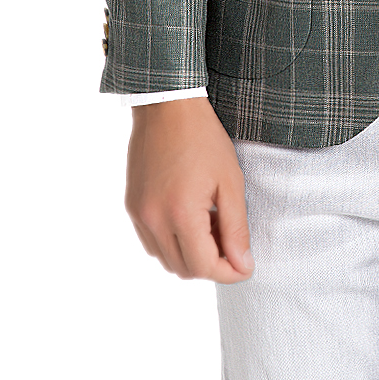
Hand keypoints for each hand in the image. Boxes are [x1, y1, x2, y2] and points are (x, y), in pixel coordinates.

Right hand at [125, 96, 253, 282]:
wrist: (168, 107)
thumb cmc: (204, 139)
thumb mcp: (230, 181)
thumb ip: (236, 228)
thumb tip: (242, 265)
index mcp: (180, 214)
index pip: (204, 267)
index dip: (229, 272)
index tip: (246, 265)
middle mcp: (153, 220)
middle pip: (184, 269)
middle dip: (211, 263)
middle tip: (230, 238)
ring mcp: (139, 215)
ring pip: (166, 260)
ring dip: (191, 254)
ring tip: (211, 224)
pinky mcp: (132, 206)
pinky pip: (152, 242)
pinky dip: (172, 242)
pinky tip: (191, 218)